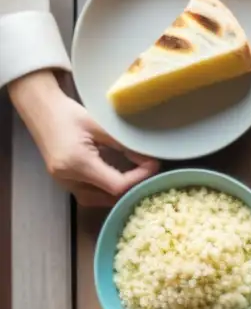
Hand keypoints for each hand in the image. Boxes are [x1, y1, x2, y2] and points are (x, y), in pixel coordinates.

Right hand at [9, 71, 158, 206]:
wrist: (39, 108)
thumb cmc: (67, 113)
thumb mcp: (100, 126)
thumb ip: (126, 146)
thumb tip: (151, 161)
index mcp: (77, 163)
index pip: (117, 185)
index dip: (139, 179)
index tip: (153, 166)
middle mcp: (68, 178)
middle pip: (109, 196)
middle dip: (132, 186)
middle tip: (147, 172)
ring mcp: (63, 182)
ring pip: (99, 200)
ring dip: (119, 191)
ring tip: (135, 176)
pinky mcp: (63, 181)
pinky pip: (89, 195)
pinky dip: (105, 190)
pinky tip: (117, 177)